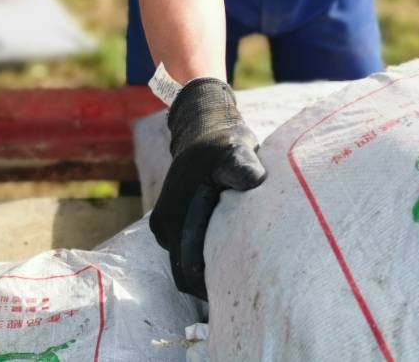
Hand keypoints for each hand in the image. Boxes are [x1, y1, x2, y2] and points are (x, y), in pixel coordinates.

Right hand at [150, 77, 266, 300]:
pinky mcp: (170, 221)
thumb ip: (243, 167)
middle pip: (186, 273)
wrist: (203, 126)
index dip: (212, 289)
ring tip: (239, 270)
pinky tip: (228, 251)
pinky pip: (185, 250)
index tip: (240, 291)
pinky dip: (203, 255)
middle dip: (211, 283)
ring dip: (207, 269)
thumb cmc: (223, 141)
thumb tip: (254, 179)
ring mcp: (164, 224)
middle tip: (246, 285)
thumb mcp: (237, 150)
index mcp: (175, 217)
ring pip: (184, 262)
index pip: (190, 273)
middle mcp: (164, 225)